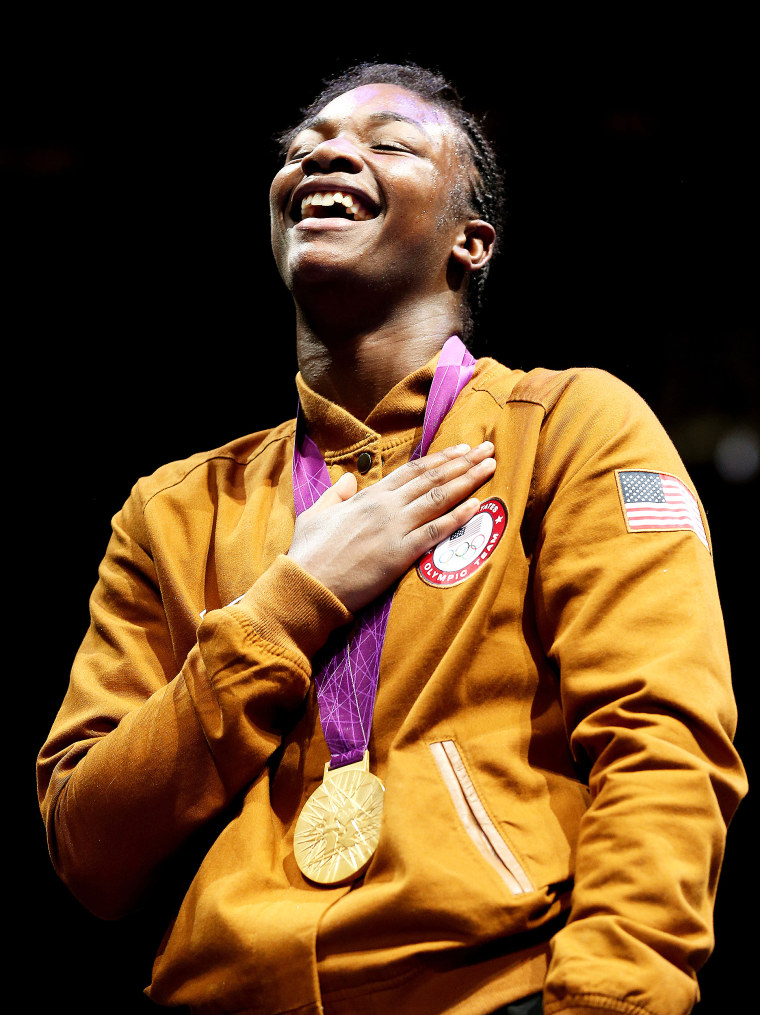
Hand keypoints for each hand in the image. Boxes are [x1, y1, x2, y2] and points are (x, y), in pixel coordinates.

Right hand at [287, 442, 495, 612]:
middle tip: (487, 449)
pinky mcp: (400, 554)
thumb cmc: (309, 553)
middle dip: (463, 462)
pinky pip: (436, 531)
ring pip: (439, 498)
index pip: (412, 471)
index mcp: (368, 496)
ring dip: (468, 480)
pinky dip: (458, 516)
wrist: (307, 585)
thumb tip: (349, 479)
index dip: (439, 458)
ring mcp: (395, 528)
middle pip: (432, 478)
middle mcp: (386, 507)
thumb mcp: (316, 514)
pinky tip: (478, 505)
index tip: (461, 449)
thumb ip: (335, 495)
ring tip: (489, 467)